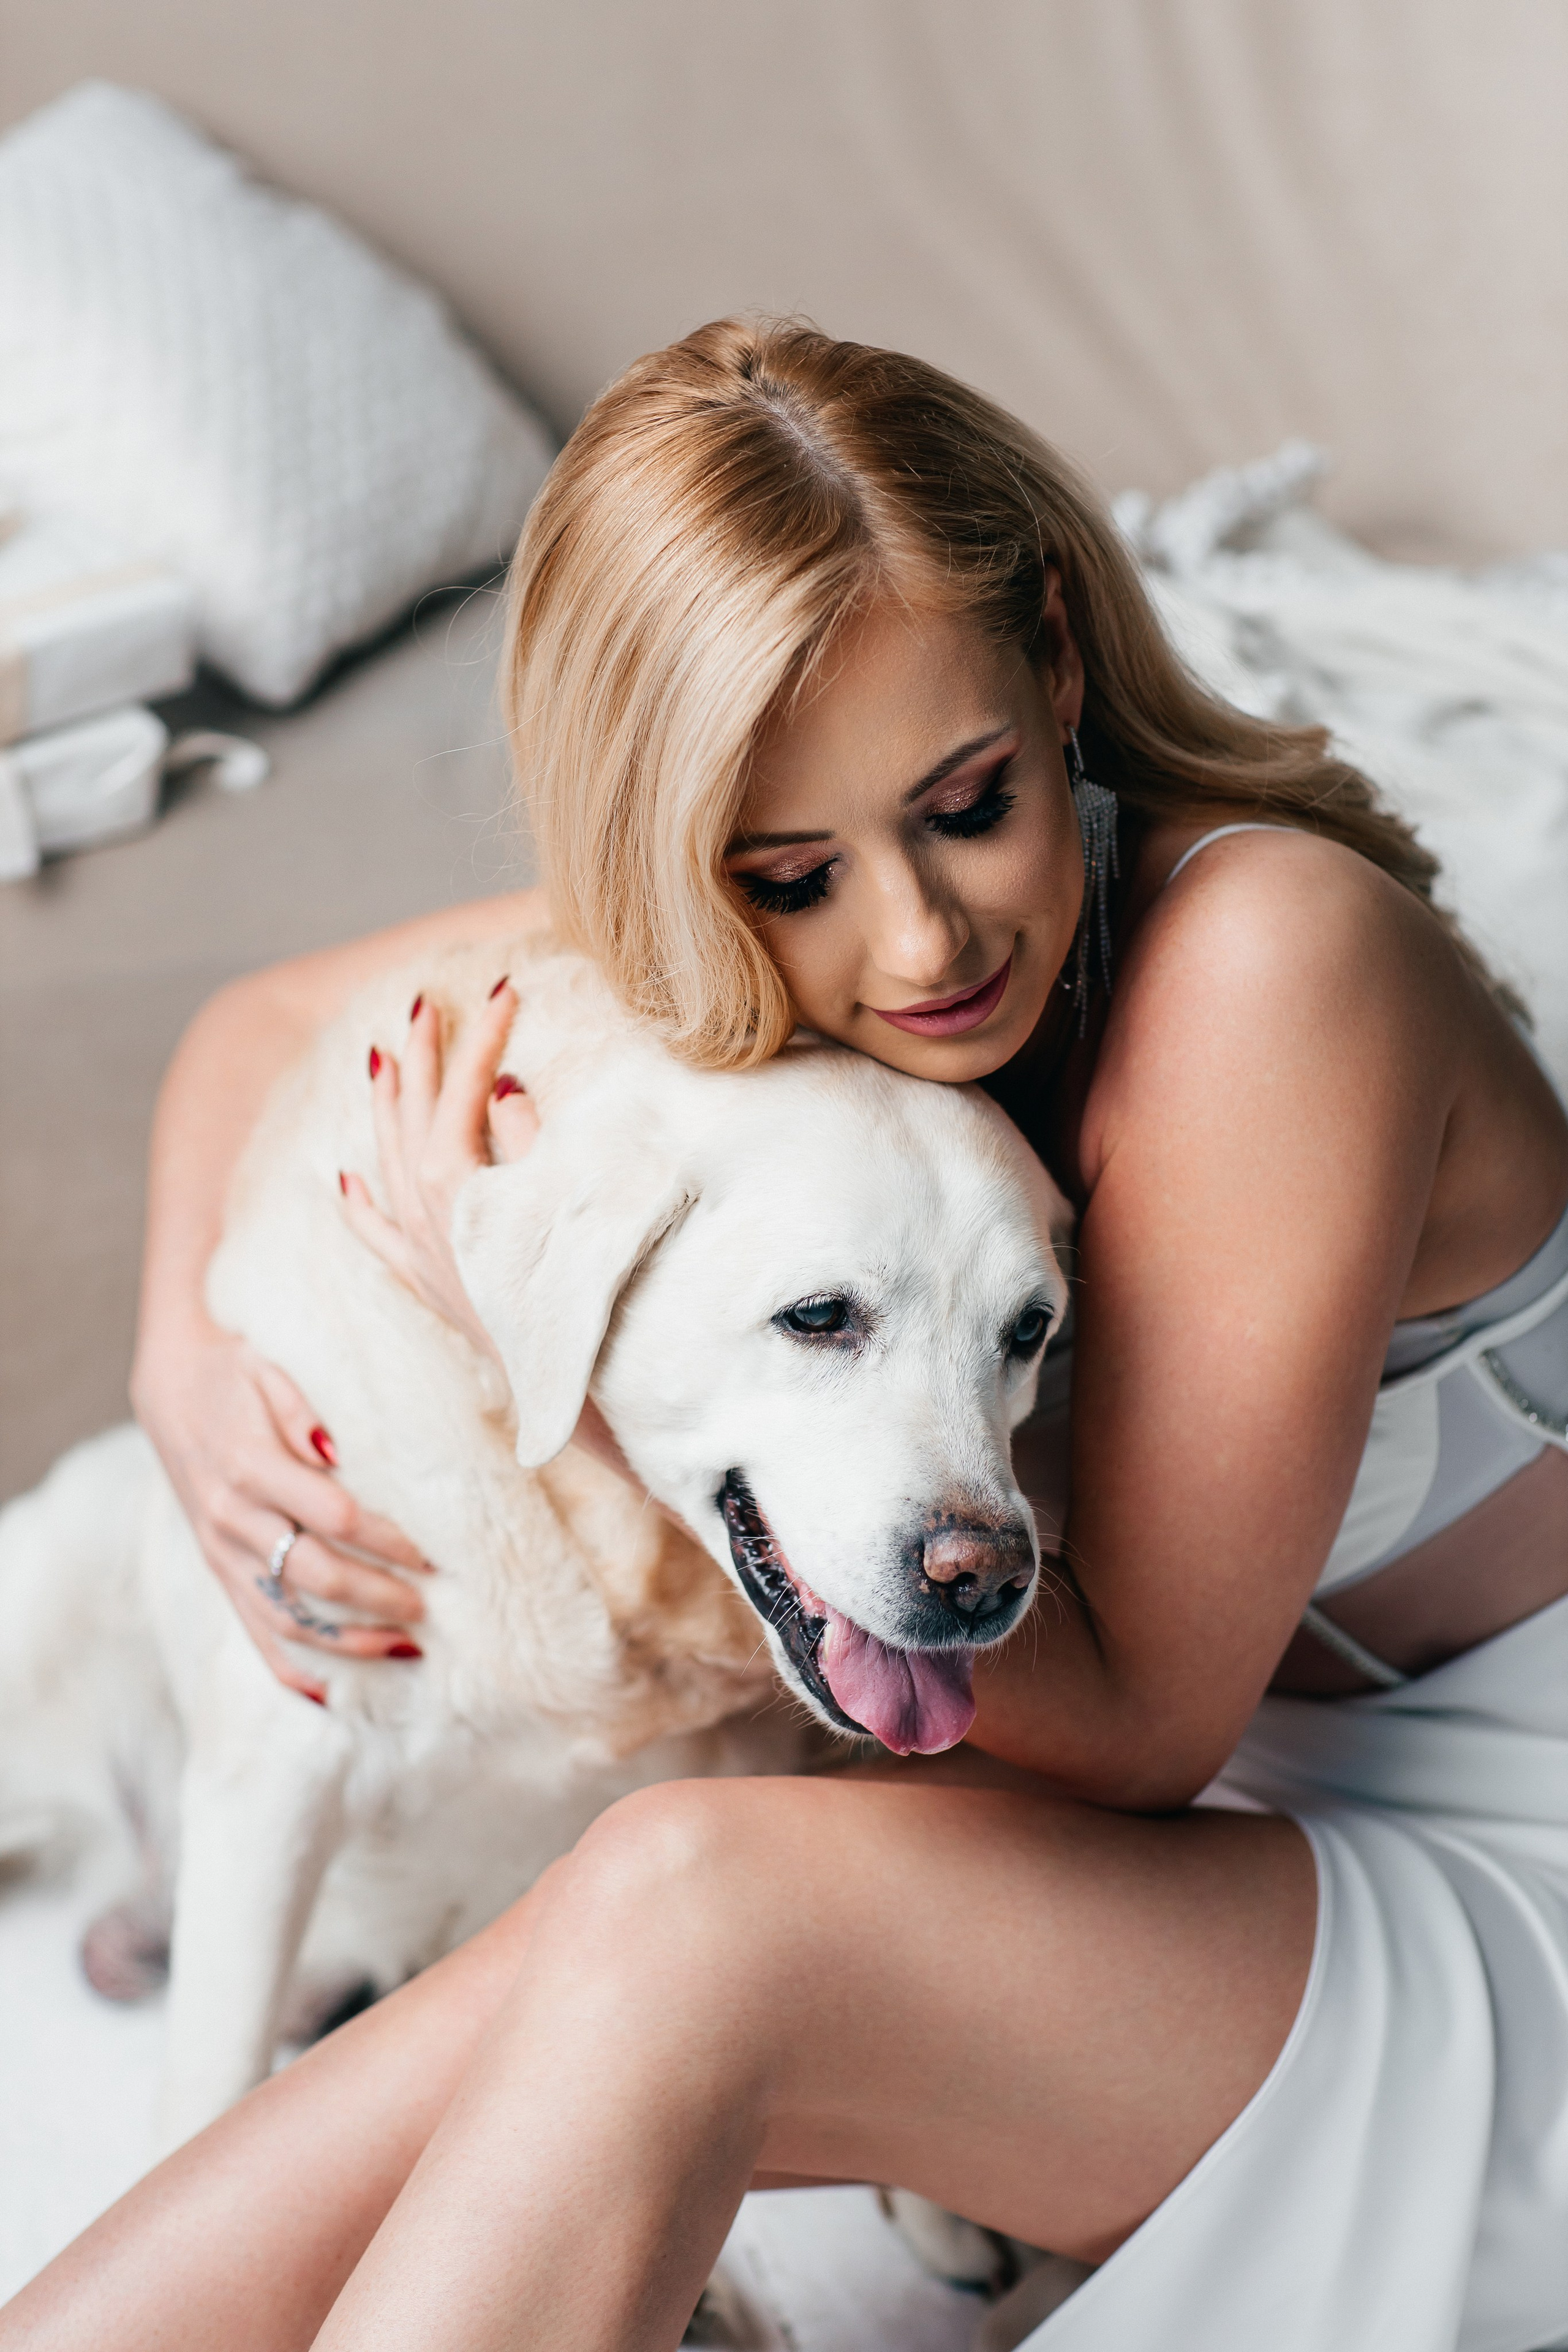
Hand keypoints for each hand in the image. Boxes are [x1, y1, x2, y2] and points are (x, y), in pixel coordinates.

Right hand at [131, 1321, 434, 1696]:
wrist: (169, 1383)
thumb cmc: (233, 1371)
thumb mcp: (268, 1369)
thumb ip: (303, 1410)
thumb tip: (337, 1450)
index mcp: (251, 1466)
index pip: (334, 1516)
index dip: (387, 1539)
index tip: (433, 1553)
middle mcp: (232, 1517)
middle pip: (316, 1574)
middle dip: (379, 1596)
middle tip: (430, 1607)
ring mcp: (220, 1550)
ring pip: (286, 1616)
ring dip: (347, 1641)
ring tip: (404, 1650)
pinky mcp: (216, 1567)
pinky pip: (253, 1628)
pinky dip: (289, 1666)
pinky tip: (329, 1693)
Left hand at [341, 982, 639, 1488]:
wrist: (580, 1391)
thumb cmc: (589, 1294)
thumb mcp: (566, 1203)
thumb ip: (529, 1141)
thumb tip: (502, 1084)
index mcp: (460, 1188)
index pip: (465, 1091)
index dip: (483, 1037)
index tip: (501, 989)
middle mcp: (428, 1217)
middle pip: (412, 1118)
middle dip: (419, 1057)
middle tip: (422, 1004)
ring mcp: (425, 1254)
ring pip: (387, 1165)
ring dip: (384, 1109)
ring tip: (379, 1058)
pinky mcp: (432, 1289)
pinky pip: (378, 1240)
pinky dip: (358, 1208)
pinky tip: (343, 1184)